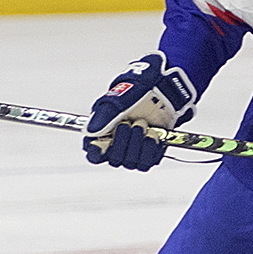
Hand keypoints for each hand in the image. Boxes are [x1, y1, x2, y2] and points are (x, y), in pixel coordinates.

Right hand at [84, 54, 196, 169]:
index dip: (96, 152)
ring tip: (143, 124)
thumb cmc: (135, 93)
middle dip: (123, 141)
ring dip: (137, 144)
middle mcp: (117, 145)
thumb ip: (103, 117)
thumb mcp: (116, 101)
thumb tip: (90, 132)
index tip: (100, 145)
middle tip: (131, 123)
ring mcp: (133, 151)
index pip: (94, 154)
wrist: (162, 90)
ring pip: (130, 163)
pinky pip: (147, 163)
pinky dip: (150, 149)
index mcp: (103, 134)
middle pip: (114, 159)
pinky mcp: (150, 154)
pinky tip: (152, 135)